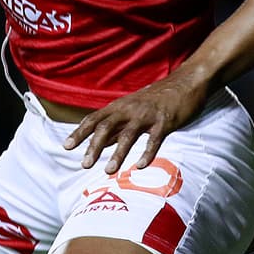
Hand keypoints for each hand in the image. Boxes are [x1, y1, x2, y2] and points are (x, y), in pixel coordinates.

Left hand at [63, 70, 210, 173]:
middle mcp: (130, 109)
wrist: (186, 82)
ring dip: (118, 153)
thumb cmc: (157, 98)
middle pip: (107, 126)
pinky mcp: (165, 121)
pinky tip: (141, 166)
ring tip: (108, 171)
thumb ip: (117, 126)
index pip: (95, 118)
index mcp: (120, 106)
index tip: (66, 147)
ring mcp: (148, 115)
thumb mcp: (133, 108)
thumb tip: (100, 143)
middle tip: (84, 164)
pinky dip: (147, 153)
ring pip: (129, 134)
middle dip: (94, 146)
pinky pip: (155, 139)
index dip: (80, 132)